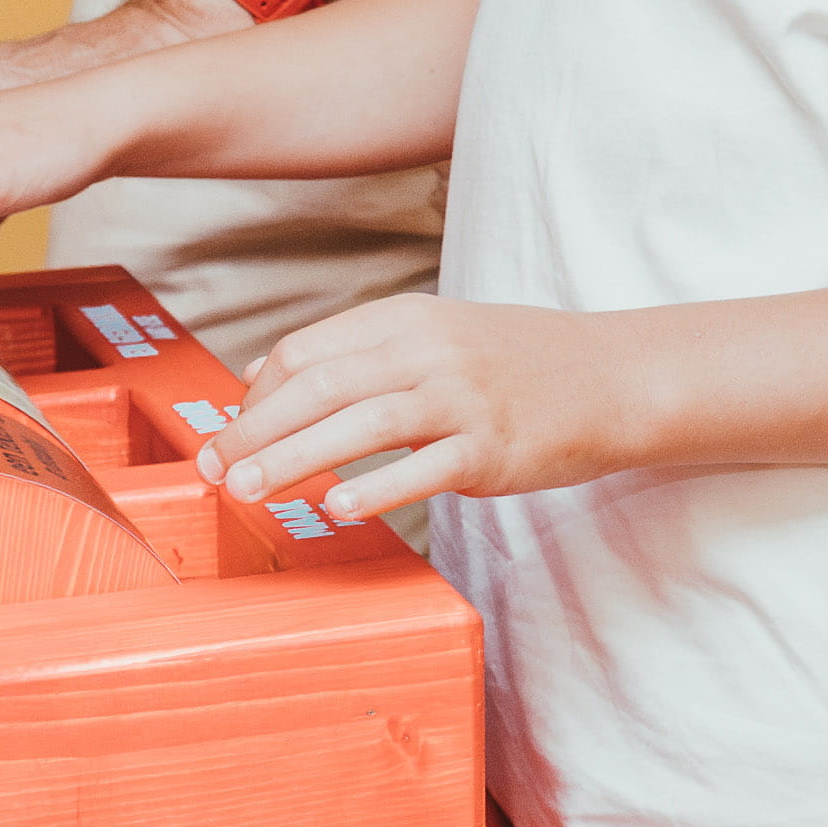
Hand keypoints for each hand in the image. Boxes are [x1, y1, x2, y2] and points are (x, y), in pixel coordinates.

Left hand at [202, 293, 632, 525]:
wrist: (614, 377)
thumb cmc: (515, 362)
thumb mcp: (433, 334)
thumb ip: (350, 351)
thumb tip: (258, 371)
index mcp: (408, 319)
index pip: (308, 351)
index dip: (256, 397)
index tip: (228, 438)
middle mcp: (432, 351)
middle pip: (322, 385)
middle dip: (256, 430)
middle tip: (212, 470)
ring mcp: (465, 398)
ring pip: (361, 424)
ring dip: (294, 458)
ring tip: (247, 491)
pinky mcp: (493, 447)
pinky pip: (425, 468)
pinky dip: (377, 487)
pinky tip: (337, 507)